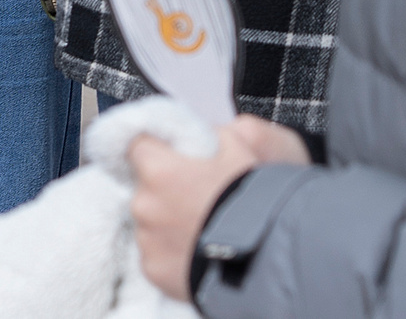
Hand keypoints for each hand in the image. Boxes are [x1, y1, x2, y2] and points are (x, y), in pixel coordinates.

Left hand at [128, 116, 310, 299]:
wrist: (269, 254)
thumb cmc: (254, 197)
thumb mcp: (235, 146)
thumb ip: (203, 136)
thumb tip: (192, 136)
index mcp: (157, 168)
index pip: (136, 144)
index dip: (154, 149)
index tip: (168, 156)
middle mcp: (143, 202)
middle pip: (143, 188)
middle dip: (164, 190)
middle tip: (195, 199)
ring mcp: (146, 239)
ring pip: (149, 224)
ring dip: (167, 224)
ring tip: (202, 230)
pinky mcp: (153, 270)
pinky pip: (156, 255)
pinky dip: (172, 254)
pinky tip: (198, 252)